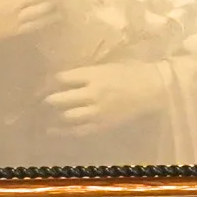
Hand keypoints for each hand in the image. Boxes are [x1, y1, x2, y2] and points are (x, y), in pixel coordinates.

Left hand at [46, 61, 160, 134]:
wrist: (155, 89)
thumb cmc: (133, 72)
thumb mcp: (108, 66)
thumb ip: (87, 73)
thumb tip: (64, 78)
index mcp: (94, 75)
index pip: (62, 78)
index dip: (50, 81)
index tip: (44, 83)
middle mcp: (93, 94)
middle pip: (60, 98)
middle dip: (47, 100)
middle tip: (41, 100)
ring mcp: (98, 111)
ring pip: (67, 116)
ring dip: (54, 116)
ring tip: (44, 116)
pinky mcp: (103, 125)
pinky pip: (79, 130)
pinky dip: (64, 131)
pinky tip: (54, 130)